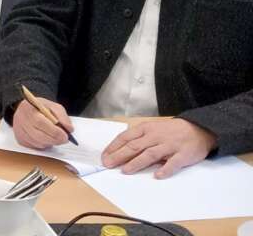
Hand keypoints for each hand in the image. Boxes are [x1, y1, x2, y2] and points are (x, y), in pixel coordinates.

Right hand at [12, 96, 72, 148]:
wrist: (25, 110)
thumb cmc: (39, 108)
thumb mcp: (52, 106)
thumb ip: (62, 116)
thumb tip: (69, 129)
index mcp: (28, 109)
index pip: (41, 123)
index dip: (54, 131)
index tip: (65, 135)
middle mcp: (21, 120)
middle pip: (39, 136)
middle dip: (55, 140)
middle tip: (64, 139)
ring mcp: (19, 131)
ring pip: (38, 143)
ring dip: (50, 143)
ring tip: (55, 137)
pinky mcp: (20, 139)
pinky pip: (35, 147)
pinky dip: (43, 145)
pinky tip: (46, 138)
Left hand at [101, 119, 216, 178]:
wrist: (199, 129)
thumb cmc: (171, 131)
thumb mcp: (153, 129)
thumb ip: (139, 138)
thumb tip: (121, 151)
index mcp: (146, 129)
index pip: (126, 137)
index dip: (114, 147)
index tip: (104, 156)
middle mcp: (156, 136)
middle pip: (135, 146)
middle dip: (119, 156)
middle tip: (108, 164)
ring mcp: (169, 145)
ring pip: (150, 154)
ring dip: (137, 162)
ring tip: (126, 170)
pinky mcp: (183, 154)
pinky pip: (173, 163)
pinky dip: (165, 169)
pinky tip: (157, 175)